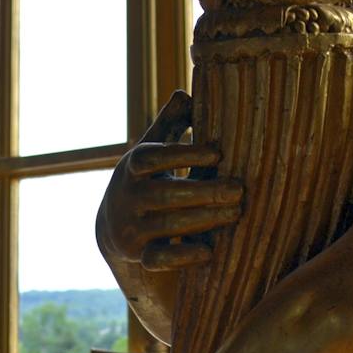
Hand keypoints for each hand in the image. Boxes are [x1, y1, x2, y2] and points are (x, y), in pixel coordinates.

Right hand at [98, 91, 242, 273]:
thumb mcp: (152, 150)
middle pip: (163, 194)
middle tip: (239, 189)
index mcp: (132, 166)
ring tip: (236, 213)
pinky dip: (183, 256)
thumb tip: (186, 92)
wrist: (113, 228)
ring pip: (166, 226)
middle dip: (203, 192)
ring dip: (203, 220)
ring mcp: (131, 228)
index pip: (151, 157)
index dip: (182, 154)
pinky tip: (210, 251)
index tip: (217, 153)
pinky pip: (158, 260)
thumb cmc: (146, 179)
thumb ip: (169, 123)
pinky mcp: (138, 255)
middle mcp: (127, 197)